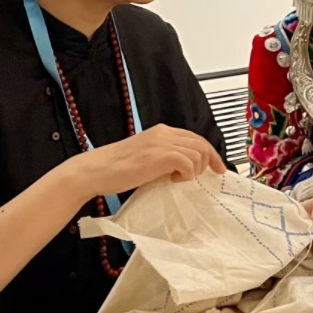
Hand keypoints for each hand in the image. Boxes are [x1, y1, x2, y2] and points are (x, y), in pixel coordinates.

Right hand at [65, 125, 224, 198]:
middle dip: (211, 160)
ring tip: (179, 179)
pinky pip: (188, 163)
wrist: (96, 170)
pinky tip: (173, 180)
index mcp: (161, 132)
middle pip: (201, 143)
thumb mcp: (146, 158)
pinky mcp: (160, 155)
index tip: (217, 167)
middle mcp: (164, 133)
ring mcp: (162, 143)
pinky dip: (186, 174)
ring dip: (194, 170)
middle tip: (213, 175)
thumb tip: (184, 169)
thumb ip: (164, 158)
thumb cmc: (116, 169)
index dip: (209, 153)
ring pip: (198, 153)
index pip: (194, 138)